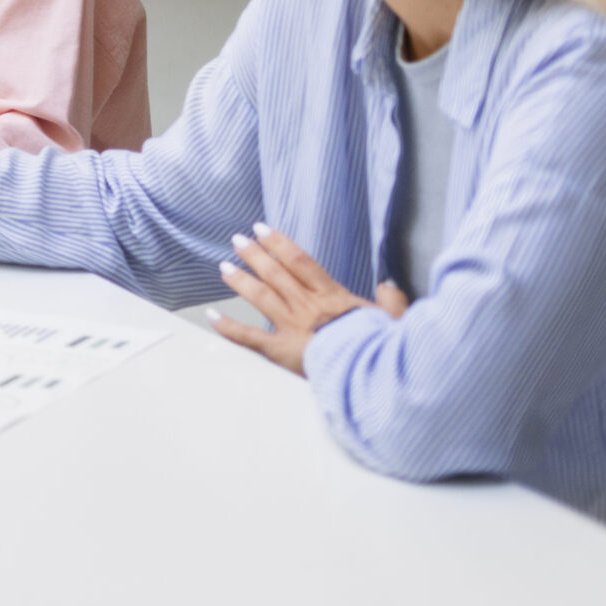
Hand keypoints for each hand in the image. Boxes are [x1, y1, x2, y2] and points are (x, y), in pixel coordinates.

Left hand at [208, 222, 409, 373]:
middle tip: (237, 240)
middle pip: (276, 273)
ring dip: (240, 280)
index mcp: (333, 297)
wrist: (372, 375)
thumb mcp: (394, 322)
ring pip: (261, 296)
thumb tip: (390, 286)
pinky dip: (228, 327)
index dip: (279, 243)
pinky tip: (211, 316)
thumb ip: (391, 302)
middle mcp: (307, 306)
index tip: (261, 229)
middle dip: (254, 255)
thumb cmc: (383, 349)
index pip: (301, 262)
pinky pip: (250, 337)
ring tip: (224, 267)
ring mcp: (292, 327)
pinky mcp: (281, 351)